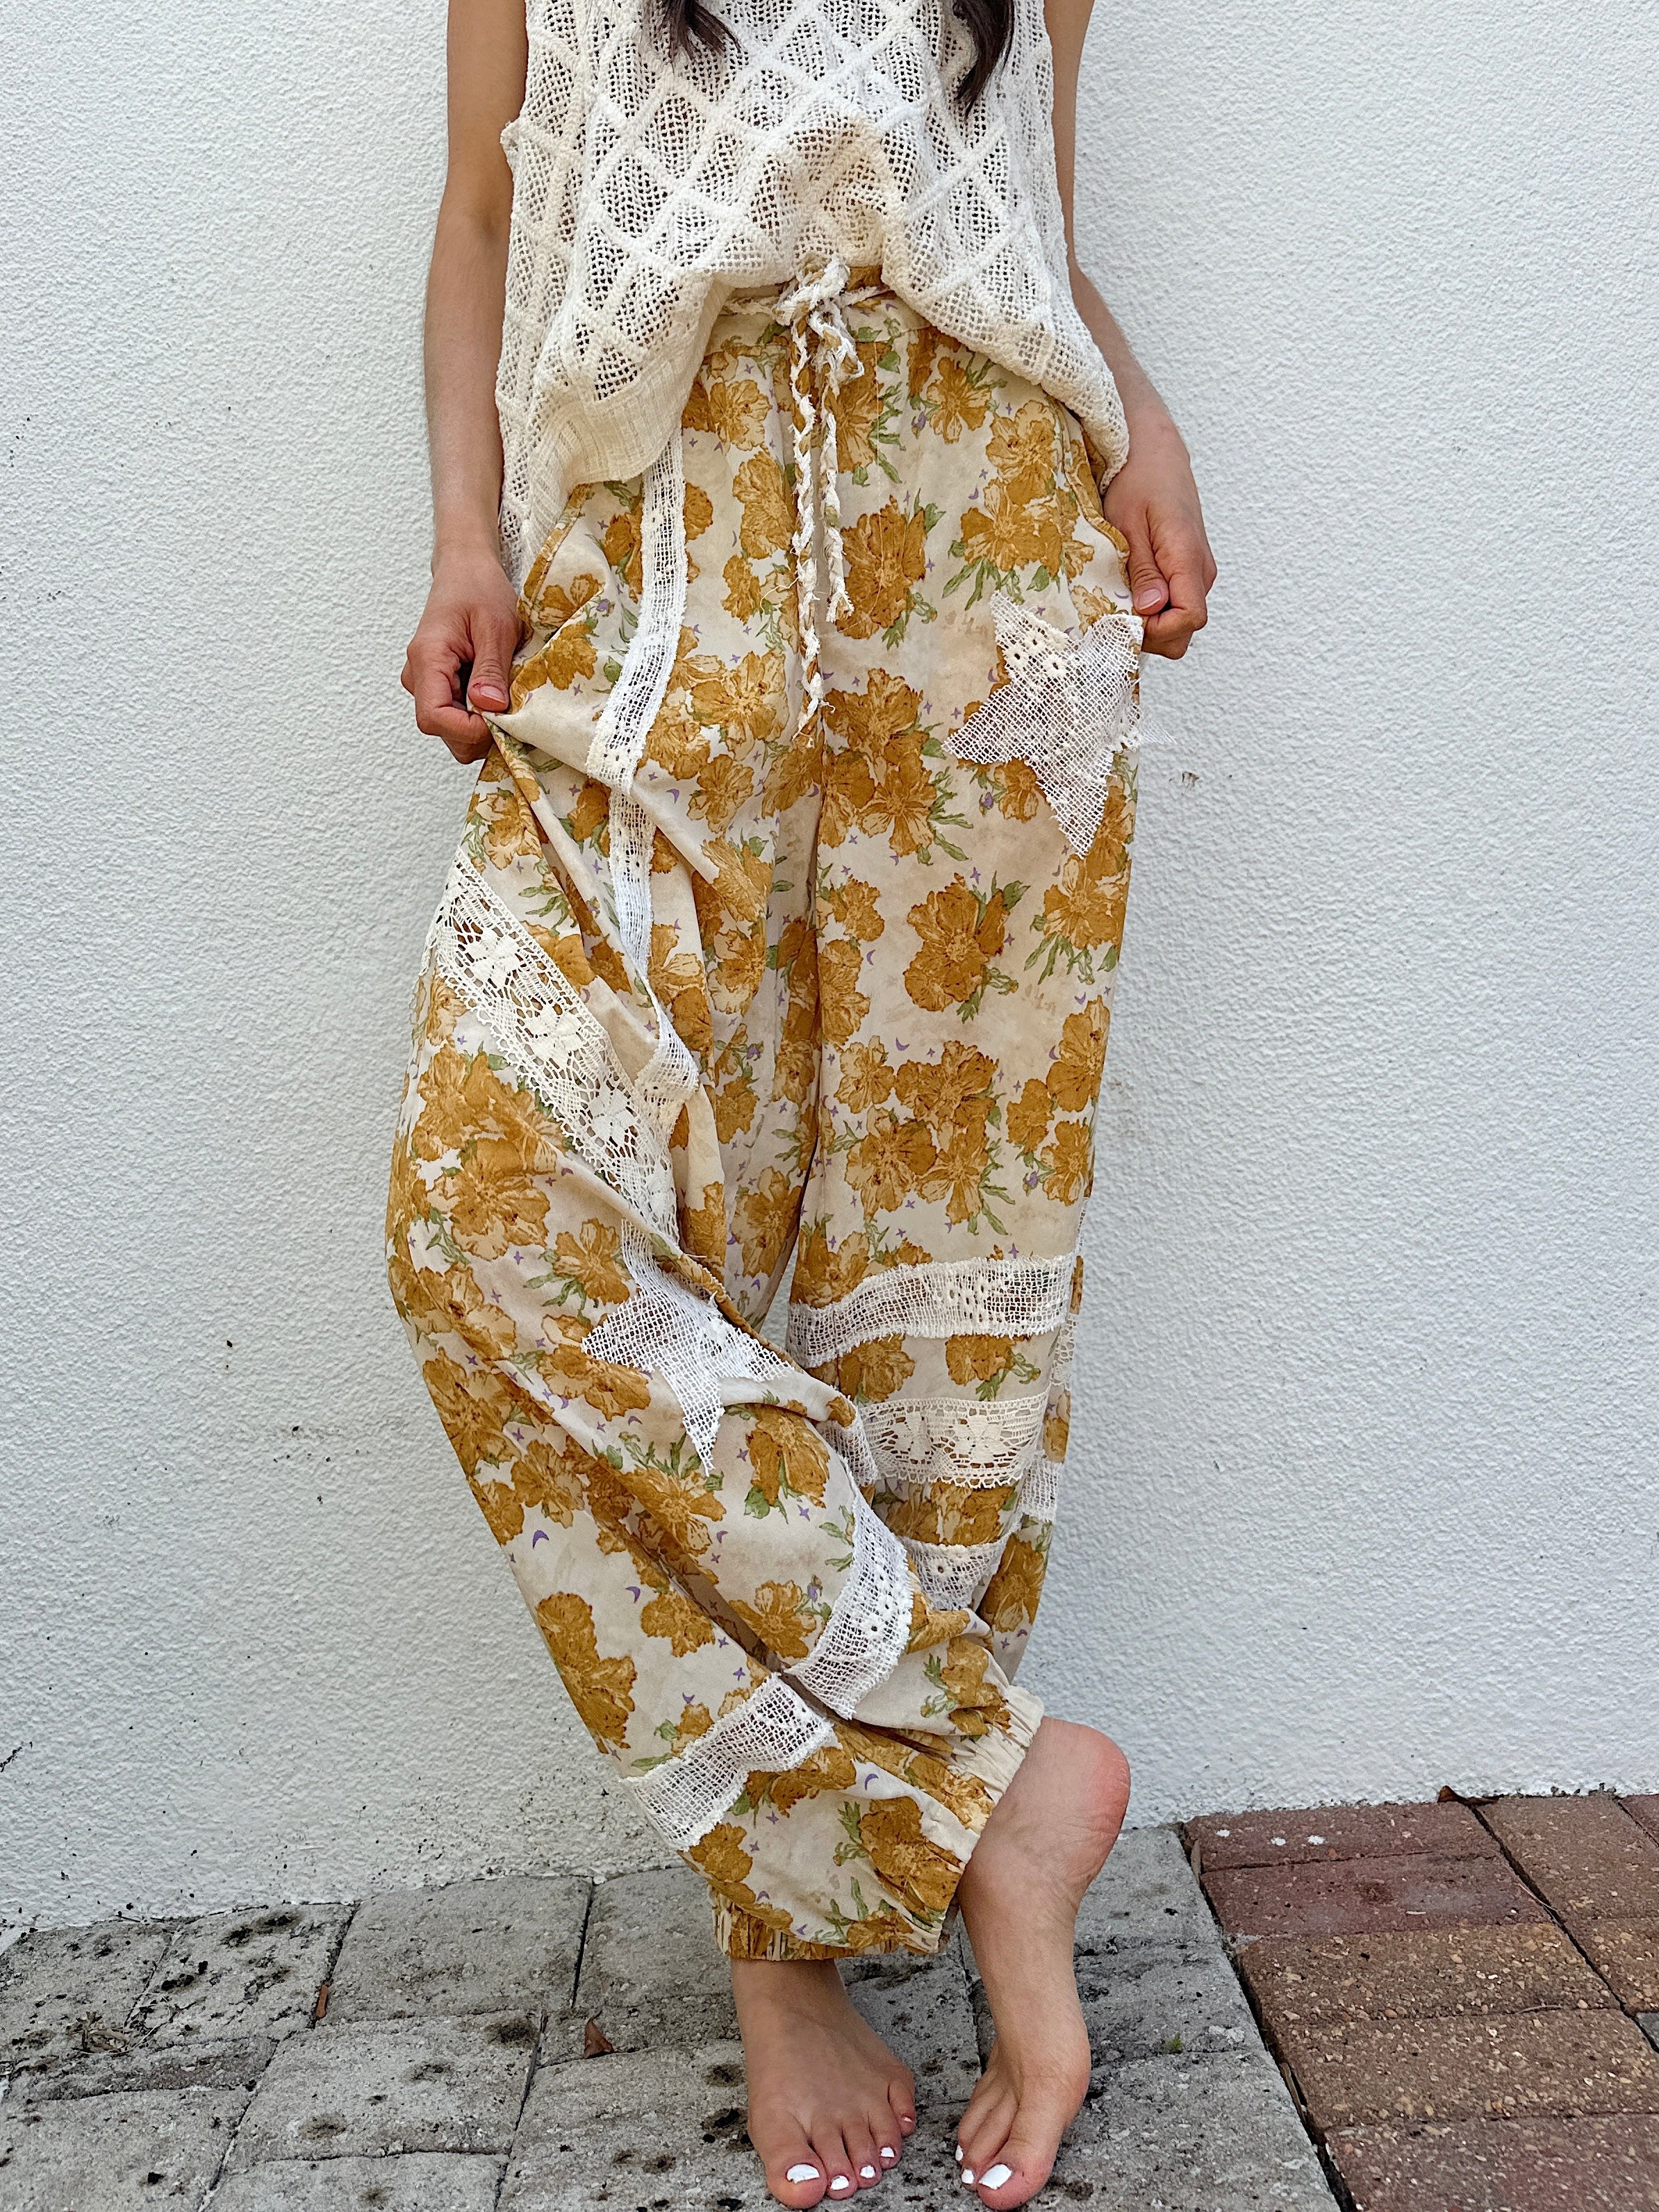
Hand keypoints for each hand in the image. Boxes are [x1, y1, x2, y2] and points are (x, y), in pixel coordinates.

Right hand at [402, 542, 522, 761]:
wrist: (466, 570)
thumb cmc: (479, 588)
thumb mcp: (497, 625)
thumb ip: (491, 669)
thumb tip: (490, 707)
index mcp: (427, 657)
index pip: (433, 717)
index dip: (469, 730)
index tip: (500, 719)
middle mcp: (418, 676)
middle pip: (443, 731)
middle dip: (479, 732)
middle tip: (511, 708)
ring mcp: (426, 683)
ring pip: (451, 730)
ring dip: (482, 724)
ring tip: (503, 693)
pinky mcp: (438, 686)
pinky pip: (457, 717)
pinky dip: (480, 715)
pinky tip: (495, 691)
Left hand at [1103, 413, 1215, 659]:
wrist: (1153, 450)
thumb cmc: (1138, 478)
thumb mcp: (1127, 523)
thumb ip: (1142, 569)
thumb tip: (1148, 609)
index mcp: (1188, 559)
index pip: (1188, 620)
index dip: (1155, 631)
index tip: (1123, 616)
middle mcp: (1200, 572)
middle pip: (1183, 632)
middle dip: (1148, 633)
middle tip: (1113, 607)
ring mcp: (1196, 573)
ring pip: (1177, 623)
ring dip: (1146, 620)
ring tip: (1118, 591)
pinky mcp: (1186, 572)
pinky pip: (1172, 606)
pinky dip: (1149, 608)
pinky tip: (1128, 586)